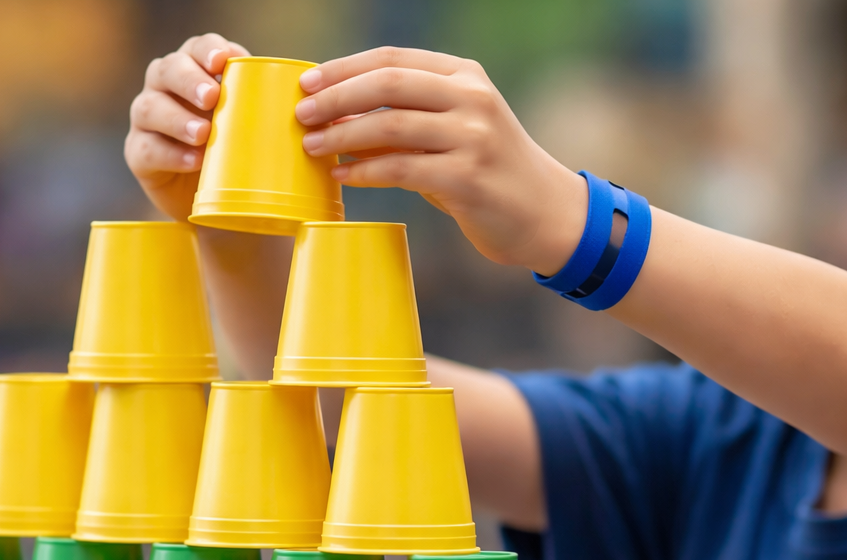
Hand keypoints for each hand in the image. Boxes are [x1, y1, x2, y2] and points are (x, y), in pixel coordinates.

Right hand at [125, 34, 249, 222]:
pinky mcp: (138, 152)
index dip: (207, 50)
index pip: (196, 48)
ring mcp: (146, 119)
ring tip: (203, 134)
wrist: (215, 194)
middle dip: (189, 81)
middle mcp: (163, 86)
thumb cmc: (236, 147)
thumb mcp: (250, 123)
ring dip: (177, 119)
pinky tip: (193, 161)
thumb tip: (296, 92)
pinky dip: (171, 154)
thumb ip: (261, 103)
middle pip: (167, 70)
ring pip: (150, 108)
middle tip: (212, 97)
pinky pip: (147, 148)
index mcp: (193, 68)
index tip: (223, 61)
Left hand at [296, 47, 586, 274]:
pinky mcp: (467, 178)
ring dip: (343, 135)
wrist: (545, 213)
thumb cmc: (486, 172)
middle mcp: (471, 98)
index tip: (306, 83)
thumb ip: (406, 119)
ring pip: (390, 125)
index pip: (393, 59)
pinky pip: (401, 169)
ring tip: (312, 146)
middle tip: (301, 114)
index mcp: (464, 76)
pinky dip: (364, 172)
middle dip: (336, 98)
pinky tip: (342, 176)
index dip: (344, 68)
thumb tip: (336, 120)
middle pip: (387, 84)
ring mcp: (472, 136)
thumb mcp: (452, 132)